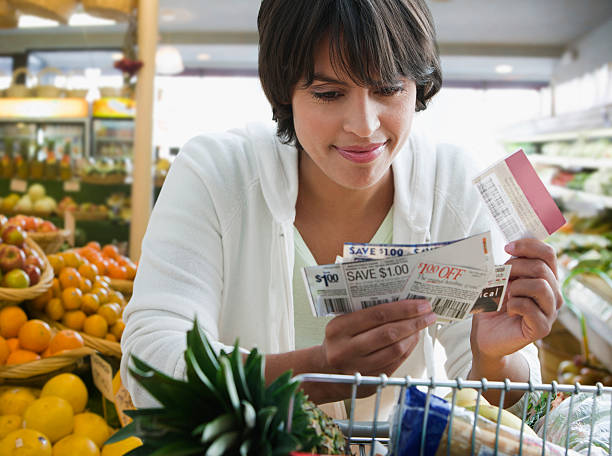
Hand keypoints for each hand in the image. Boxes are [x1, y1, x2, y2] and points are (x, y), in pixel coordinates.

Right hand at [320, 299, 435, 382]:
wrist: (325, 372)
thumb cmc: (339, 341)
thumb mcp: (342, 324)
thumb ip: (365, 314)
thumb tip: (402, 301)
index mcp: (338, 328)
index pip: (377, 314)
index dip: (403, 308)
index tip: (421, 303)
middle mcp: (345, 349)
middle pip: (389, 333)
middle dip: (413, 321)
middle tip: (429, 313)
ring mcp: (357, 367)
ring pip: (395, 350)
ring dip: (413, 336)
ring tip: (422, 325)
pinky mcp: (369, 381)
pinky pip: (395, 363)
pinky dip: (408, 350)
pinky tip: (413, 340)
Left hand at [471, 238, 562, 360]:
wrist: (485, 334)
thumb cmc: (493, 305)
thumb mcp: (499, 280)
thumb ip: (509, 266)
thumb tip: (510, 247)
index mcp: (545, 279)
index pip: (548, 254)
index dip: (529, 246)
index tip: (507, 247)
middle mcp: (553, 294)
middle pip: (542, 268)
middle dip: (515, 267)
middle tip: (501, 277)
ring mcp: (550, 312)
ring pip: (541, 287)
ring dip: (516, 287)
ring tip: (507, 295)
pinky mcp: (542, 328)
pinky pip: (530, 308)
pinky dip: (515, 305)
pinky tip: (509, 310)